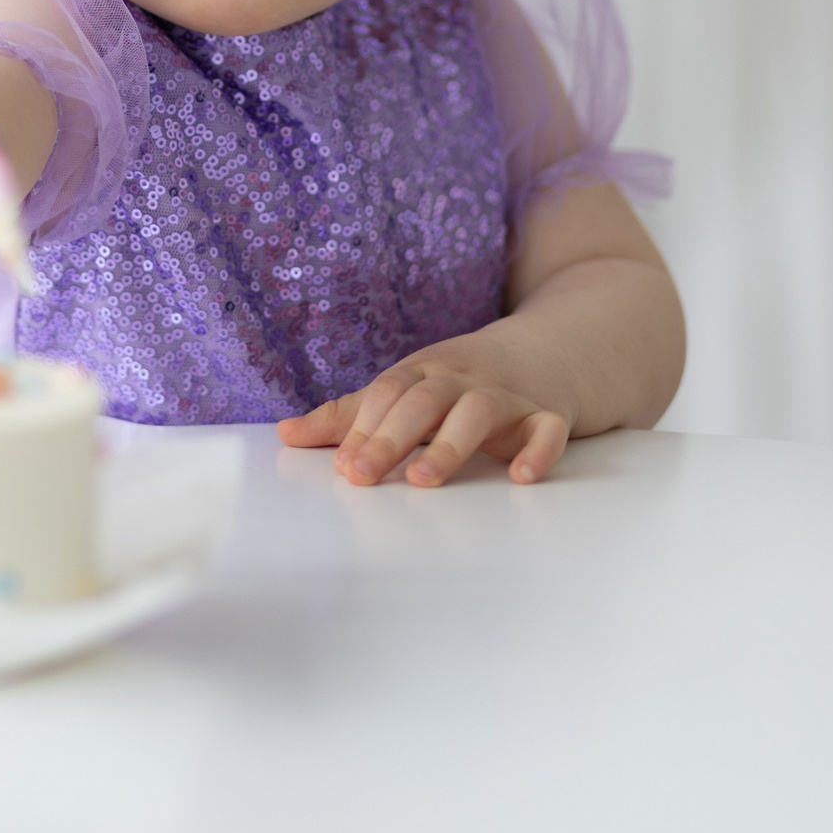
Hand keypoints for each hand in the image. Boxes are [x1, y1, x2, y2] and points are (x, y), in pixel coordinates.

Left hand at [274, 328, 576, 487]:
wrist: (546, 352)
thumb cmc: (457, 381)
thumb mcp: (404, 390)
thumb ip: (348, 417)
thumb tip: (285, 433)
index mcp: (423, 373)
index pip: (388, 393)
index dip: (363, 427)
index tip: (342, 467)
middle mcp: (461, 380)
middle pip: (425, 400)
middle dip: (391, 438)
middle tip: (363, 475)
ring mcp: (506, 396)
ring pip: (479, 412)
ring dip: (450, 445)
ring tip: (424, 480)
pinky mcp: (546, 416)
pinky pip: (547, 429)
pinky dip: (539, 450)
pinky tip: (521, 476)